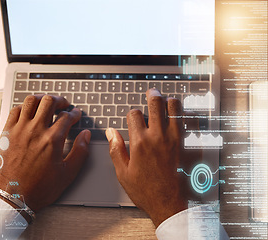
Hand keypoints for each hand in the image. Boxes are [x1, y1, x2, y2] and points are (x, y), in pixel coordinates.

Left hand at [0, 95, 90, 213]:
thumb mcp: (67, 173)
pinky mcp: (7, 132)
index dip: (74, 113)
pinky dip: (24, 107)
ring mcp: (20, 129)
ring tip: (47, 103)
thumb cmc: (39, 188)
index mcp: (52, 140)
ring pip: (31, 101)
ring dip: (42, 99)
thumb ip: (80, 152)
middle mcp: (35, 130)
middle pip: (49, 101)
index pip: (67, 116)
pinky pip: (16, 110)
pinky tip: (29, 111)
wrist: (14, 196)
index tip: (76, 114)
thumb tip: (85, 135)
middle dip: (59, 100)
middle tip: (63, 104)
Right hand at [106, 89, 188, 226]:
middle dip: (152, 94)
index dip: (132, 113)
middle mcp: (159, 136)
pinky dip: (188, 114)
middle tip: (152, 92)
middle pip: (155, 103)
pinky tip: (184, 115)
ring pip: (175, 107)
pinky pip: (192, 120)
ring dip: (170, 101)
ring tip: (168, 101)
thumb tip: (110, 132)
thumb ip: (116, 149)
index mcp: (140, 142)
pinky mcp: (191, 144)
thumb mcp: (124, 173)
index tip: (134, 118)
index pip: (134, 114)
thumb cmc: (148, 192)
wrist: (173, 206)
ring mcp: (177, 138)